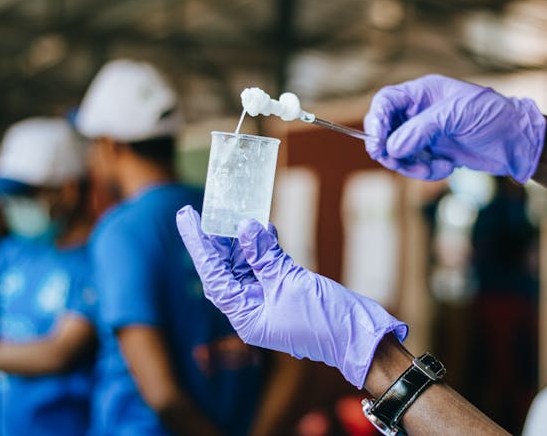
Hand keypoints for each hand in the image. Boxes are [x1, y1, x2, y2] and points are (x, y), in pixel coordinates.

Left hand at [176, 206, 407, 388]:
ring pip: (247, 265)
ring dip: (245, 241)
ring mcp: (270, 300)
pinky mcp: (288, 291)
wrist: (359, 334)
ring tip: (240, 214)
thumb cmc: (324, 319)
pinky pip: (269, 266)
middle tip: (210, 211)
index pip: (213, 276)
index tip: (187, 217)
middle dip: (219, 241)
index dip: (198, 245)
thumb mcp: (290, 283)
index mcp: (245, 316)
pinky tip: (267, 228)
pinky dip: (267, 247)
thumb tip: (248, 227)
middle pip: (227, 270)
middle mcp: (253, 309)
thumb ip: (265, 255)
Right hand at [363, 74, 545, 181]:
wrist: (518, 142)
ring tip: (433, 168)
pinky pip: (416, 166)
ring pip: (398, 153)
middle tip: (395, 162)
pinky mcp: (434, 154)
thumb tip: (391, 148)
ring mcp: (426, 134)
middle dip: (389, 149)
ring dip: (411, 165)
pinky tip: (448, 167)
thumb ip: (421, 130)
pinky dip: (428, 171)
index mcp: (423, 93)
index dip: (376, 119)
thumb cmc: (491, 117)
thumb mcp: (455, 116)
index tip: (377, 142)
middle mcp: (420, 113)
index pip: (386, 101)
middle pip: (386, 130)